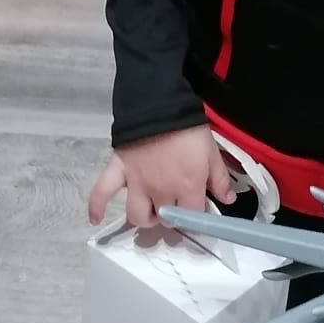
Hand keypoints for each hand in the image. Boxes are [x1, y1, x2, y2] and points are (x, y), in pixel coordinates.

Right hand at [88, 125, 236, 229]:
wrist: (158, 104)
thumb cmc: (188, 128)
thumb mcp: (211, 151)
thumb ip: (219, 178)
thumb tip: (228, 200)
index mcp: (187, 187)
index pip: (192, 216)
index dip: (197, 215)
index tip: (199, 205)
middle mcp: (161, 191)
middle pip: (165, 219)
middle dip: (172, 216)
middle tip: (176, 203)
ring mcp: (137, 183)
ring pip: (137, 215)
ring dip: (145, 218)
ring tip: (150, 211)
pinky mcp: (117, 171)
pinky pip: (102, 192)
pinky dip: (96, 207)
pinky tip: (95, 219)